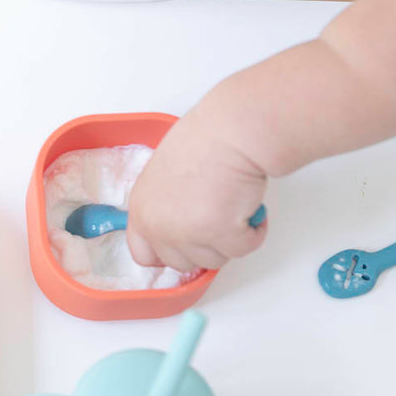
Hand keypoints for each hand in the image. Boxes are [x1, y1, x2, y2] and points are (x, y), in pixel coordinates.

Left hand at [127, 110, 267, 271]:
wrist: (231, 132)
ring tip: (234, 206)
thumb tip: (178, 224)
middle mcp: (159, 226)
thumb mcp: (163, 177)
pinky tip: (250, 207)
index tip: (184, 248)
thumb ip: (163, 206)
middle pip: (181, 263)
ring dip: (229, 239)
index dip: (167, 253)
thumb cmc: (204, 142)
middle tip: (217, 219)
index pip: (143, 254)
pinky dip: (253, 232)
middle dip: (203, 246)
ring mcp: (187, 233)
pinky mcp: (220, 233)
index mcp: (141, 210)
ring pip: (213, 260)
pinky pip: (243, 249)